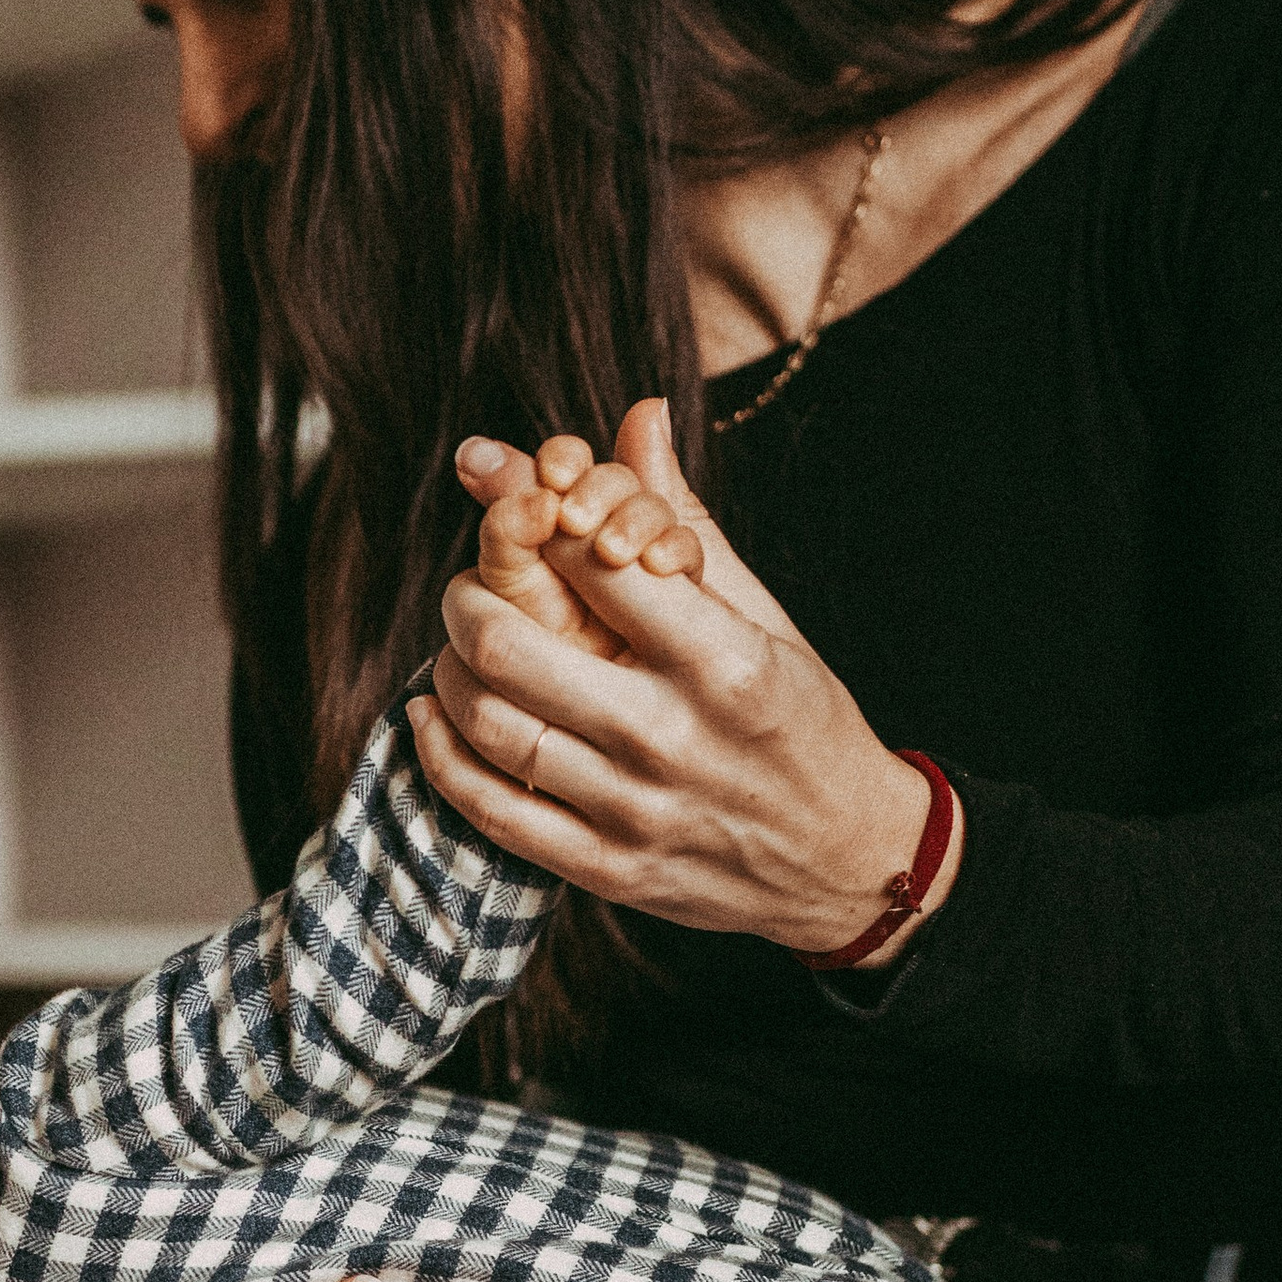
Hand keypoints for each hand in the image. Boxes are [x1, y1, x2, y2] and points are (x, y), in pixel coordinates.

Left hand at [419, 397, 958, 960]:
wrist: (848, 860)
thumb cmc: (802, 721)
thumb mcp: (763, 617)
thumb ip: (685, 522)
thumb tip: (637, 412)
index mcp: (722, 659)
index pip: (590, 562)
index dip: (535, 521)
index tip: (520, 513)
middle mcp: (672, 735)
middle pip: (508, 646)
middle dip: (465, 598)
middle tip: (468, 587)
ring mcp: (635, 809)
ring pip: (488, 725)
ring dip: (448, 670)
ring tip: (457, 647)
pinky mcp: (609, 868)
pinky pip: (492, 810)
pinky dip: (441, 758)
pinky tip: (432, 719)